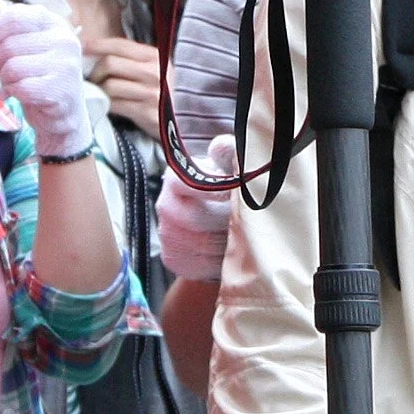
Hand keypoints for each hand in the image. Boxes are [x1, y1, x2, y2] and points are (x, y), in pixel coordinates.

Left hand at [0, 0, 91, 158]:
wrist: (63, 114)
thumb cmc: (38, 74)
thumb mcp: (21, 44)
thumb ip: (2, 22)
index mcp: (53, 23)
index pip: (13, 16)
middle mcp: (64, 39)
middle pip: (8, 44)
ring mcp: (66, 65)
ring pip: (12, 67)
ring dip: (4, 80)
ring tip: (10, 83)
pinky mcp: (63, 89)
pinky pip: (21, 88)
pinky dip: (14, 93)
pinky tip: (20, 95)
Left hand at [85, 33, 163, 134]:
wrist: (181, 121)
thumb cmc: (161, 93)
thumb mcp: (153, 69)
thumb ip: (131, 59)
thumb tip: (95, 51)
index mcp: (155, 57)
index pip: (119, 45)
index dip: (97, 45)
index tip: (82, 47)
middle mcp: (154, 72)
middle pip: (110, 64)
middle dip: (95, 72)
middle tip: (91, 79)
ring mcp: (151, 93)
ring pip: (109, 85)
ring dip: (98, 90)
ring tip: (98, 93)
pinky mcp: (146, 112)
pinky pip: (114, 104)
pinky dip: (105, 104)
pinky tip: (105, 105)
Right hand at [157, 131, 237, 281]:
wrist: (224, 221)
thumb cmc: (231, 190)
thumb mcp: (231, 166)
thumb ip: (228, 152)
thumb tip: (219, 147)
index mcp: (177, 178)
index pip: (186, 184)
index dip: (215, 191)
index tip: (238, 196)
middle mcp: (165, 205)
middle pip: (195, 219)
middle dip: (226, 221)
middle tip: (249, 220)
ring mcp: (166, 233)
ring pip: (199, 245)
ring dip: (226, 243)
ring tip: (244, 236)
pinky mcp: (173, 258)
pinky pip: (196, 265)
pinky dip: (219, 262)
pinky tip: (231, 253)